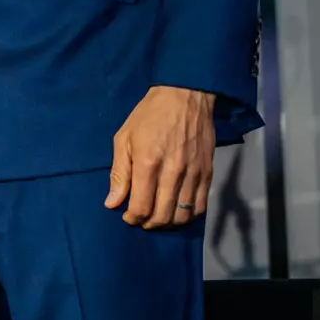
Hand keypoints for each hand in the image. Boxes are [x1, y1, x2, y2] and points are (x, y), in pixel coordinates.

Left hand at [104, 86, 214, 229]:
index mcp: (148, 163)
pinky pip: (200, 206)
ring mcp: (193, 174)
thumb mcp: (124, 138)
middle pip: (162, 216)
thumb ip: (119, 173)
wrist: (185, 96)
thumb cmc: (149, 115)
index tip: (127, 216)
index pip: (141, 207)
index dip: (132, 218)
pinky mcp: (208, 173)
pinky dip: (188, 215)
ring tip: (158, 217)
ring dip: (168, 223)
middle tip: (141, 219)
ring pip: (182, 215)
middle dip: (148, 224)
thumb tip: (112, 203)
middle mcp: (172, 172)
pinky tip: (177, 211)